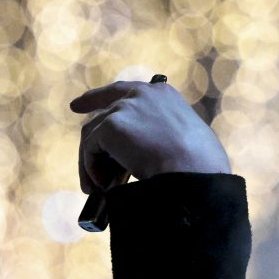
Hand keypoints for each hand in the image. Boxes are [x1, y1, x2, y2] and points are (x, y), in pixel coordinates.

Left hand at [70, 80, 231, 192]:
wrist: (193, 173)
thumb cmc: (200, 168)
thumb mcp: (187, 142)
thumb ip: (165, 138)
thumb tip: (150, 157)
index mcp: (164, 96)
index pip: (128, 91)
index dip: (103, 96)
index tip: (82, 103)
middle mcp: (143, 94)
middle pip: (106, 108)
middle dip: (89, 113)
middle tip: (78, 126)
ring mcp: (125, 108)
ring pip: (93, 133)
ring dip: (92, 162)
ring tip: (97, 188)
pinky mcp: (112, 125)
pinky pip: (91, 150)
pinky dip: (92, 169)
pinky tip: (104, 186)